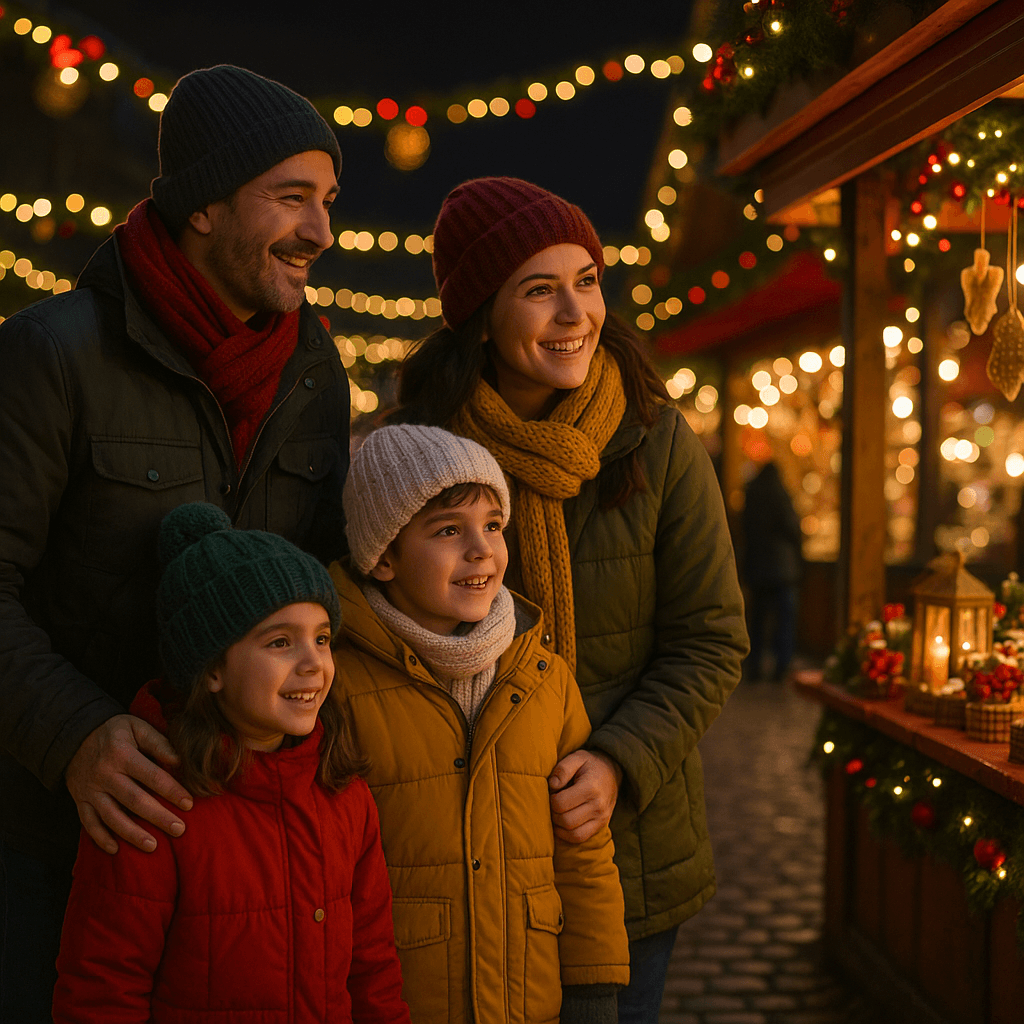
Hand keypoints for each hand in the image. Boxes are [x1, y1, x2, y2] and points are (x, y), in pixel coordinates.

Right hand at [65, 715, 192, 854]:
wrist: (74, 736)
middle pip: (134, 800)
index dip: (171, 790)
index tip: (189, 804)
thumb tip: (179, 761)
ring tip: (153, 846)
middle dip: (158, 817)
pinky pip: (88, 824)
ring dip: (132, 834)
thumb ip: (158, 742)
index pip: (151, 775)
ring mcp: (90, 790)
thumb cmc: (115, 732)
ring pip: (112, 817)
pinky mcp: (79, 801)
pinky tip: (116, 850)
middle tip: (179, 830)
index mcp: (121, 753)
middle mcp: (104, 774)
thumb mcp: (136, 727)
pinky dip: (100, 838)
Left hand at [548, 749, 621, 843]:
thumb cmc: (590, 764)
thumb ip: (563, 769)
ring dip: (559, 827)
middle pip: (566, 821)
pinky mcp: (601, 826)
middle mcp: (598, 806)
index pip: (561, 804)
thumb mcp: (577, 757)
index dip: (551, 799)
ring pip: (573, 834)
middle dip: (553, 814)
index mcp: (590, 788)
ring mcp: (601, 818)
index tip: (553, 792)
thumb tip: (552, 785)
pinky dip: (567, 835)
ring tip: (557, 813)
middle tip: (553, 803)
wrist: (612, 772)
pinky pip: (580, 838)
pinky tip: (562, 824)